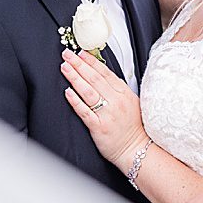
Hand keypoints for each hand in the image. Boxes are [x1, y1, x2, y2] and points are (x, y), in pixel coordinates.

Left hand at [61, 49, 148, 168]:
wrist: (137, 149)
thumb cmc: (133, 127)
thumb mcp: (131, 102)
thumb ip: (117, 89)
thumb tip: (102, 75)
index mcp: (124, 93)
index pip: (105, 73)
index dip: (92, 61)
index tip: (81, 52)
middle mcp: (116, 101)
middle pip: (95, 78)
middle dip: (79, 64)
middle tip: (67, 54)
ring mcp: (107, 114)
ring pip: (88, 92)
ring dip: (75, 77)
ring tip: (65, 68)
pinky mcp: (99, 127)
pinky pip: (85, 111)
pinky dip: (76, 101)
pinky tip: (67, 92)